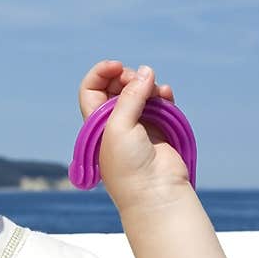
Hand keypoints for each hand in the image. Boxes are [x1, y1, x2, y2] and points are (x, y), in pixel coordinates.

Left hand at [78, 60, 189, 210]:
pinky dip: (162, 95)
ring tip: (158, 92)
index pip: (92, 89)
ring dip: (148, 86)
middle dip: (128, 78)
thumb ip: (130, 96)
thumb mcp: (119, 126)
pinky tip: (166, 94)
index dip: (102, 73)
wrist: (155, 191)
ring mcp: (138, 125)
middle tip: (138, 80)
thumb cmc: (128, 164)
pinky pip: (159, 103)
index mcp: (96, 123)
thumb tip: (146, 72)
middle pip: (117, 87)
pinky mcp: (159, 129)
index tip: (117, 66)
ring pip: (140, 92)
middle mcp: (115, 123)